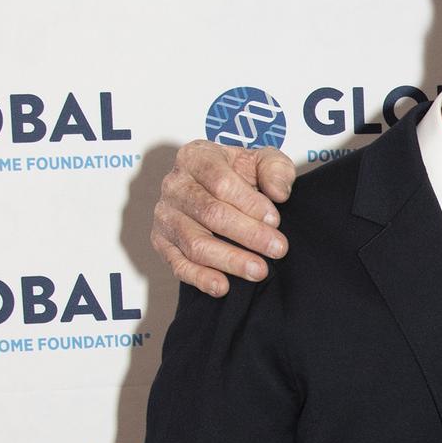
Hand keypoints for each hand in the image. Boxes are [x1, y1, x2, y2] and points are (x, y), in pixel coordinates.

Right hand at [152, 138, 297, 296]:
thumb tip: (279, 193)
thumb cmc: (241, 174)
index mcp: (196, 156)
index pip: (220, 181)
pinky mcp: (162, 242)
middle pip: (210, 213)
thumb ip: (275, 169)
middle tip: (278, 248)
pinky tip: (223, 286)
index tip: (275, 219)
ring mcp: (165, 215)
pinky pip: (178, 264)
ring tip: (259, 270)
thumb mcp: (263, 161)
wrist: (220, 190)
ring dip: (230, 259)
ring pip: (195, 242)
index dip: (249, 203)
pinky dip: (200, 278)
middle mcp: (174, 184)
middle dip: (248, 234)